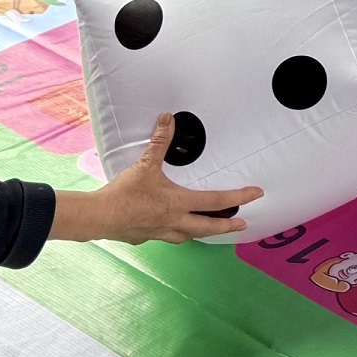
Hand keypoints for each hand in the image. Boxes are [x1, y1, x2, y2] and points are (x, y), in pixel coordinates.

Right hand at [59, 112, 263, 243]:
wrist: (99, 217)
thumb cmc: (124, 194)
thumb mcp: (145, 164)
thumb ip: (159, 141)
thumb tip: (167, 119)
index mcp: (179, 203)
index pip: (217, 201)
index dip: (240, 197)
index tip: (256, 195)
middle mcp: (174, 221)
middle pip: (208, 227)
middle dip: (227, 225)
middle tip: (242, 224)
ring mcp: (160, 232)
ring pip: (188, 236)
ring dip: (201, 232)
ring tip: (208, 229)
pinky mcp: (146, 237)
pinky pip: (166, 237)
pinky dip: (173, 233)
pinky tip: (169, 229)